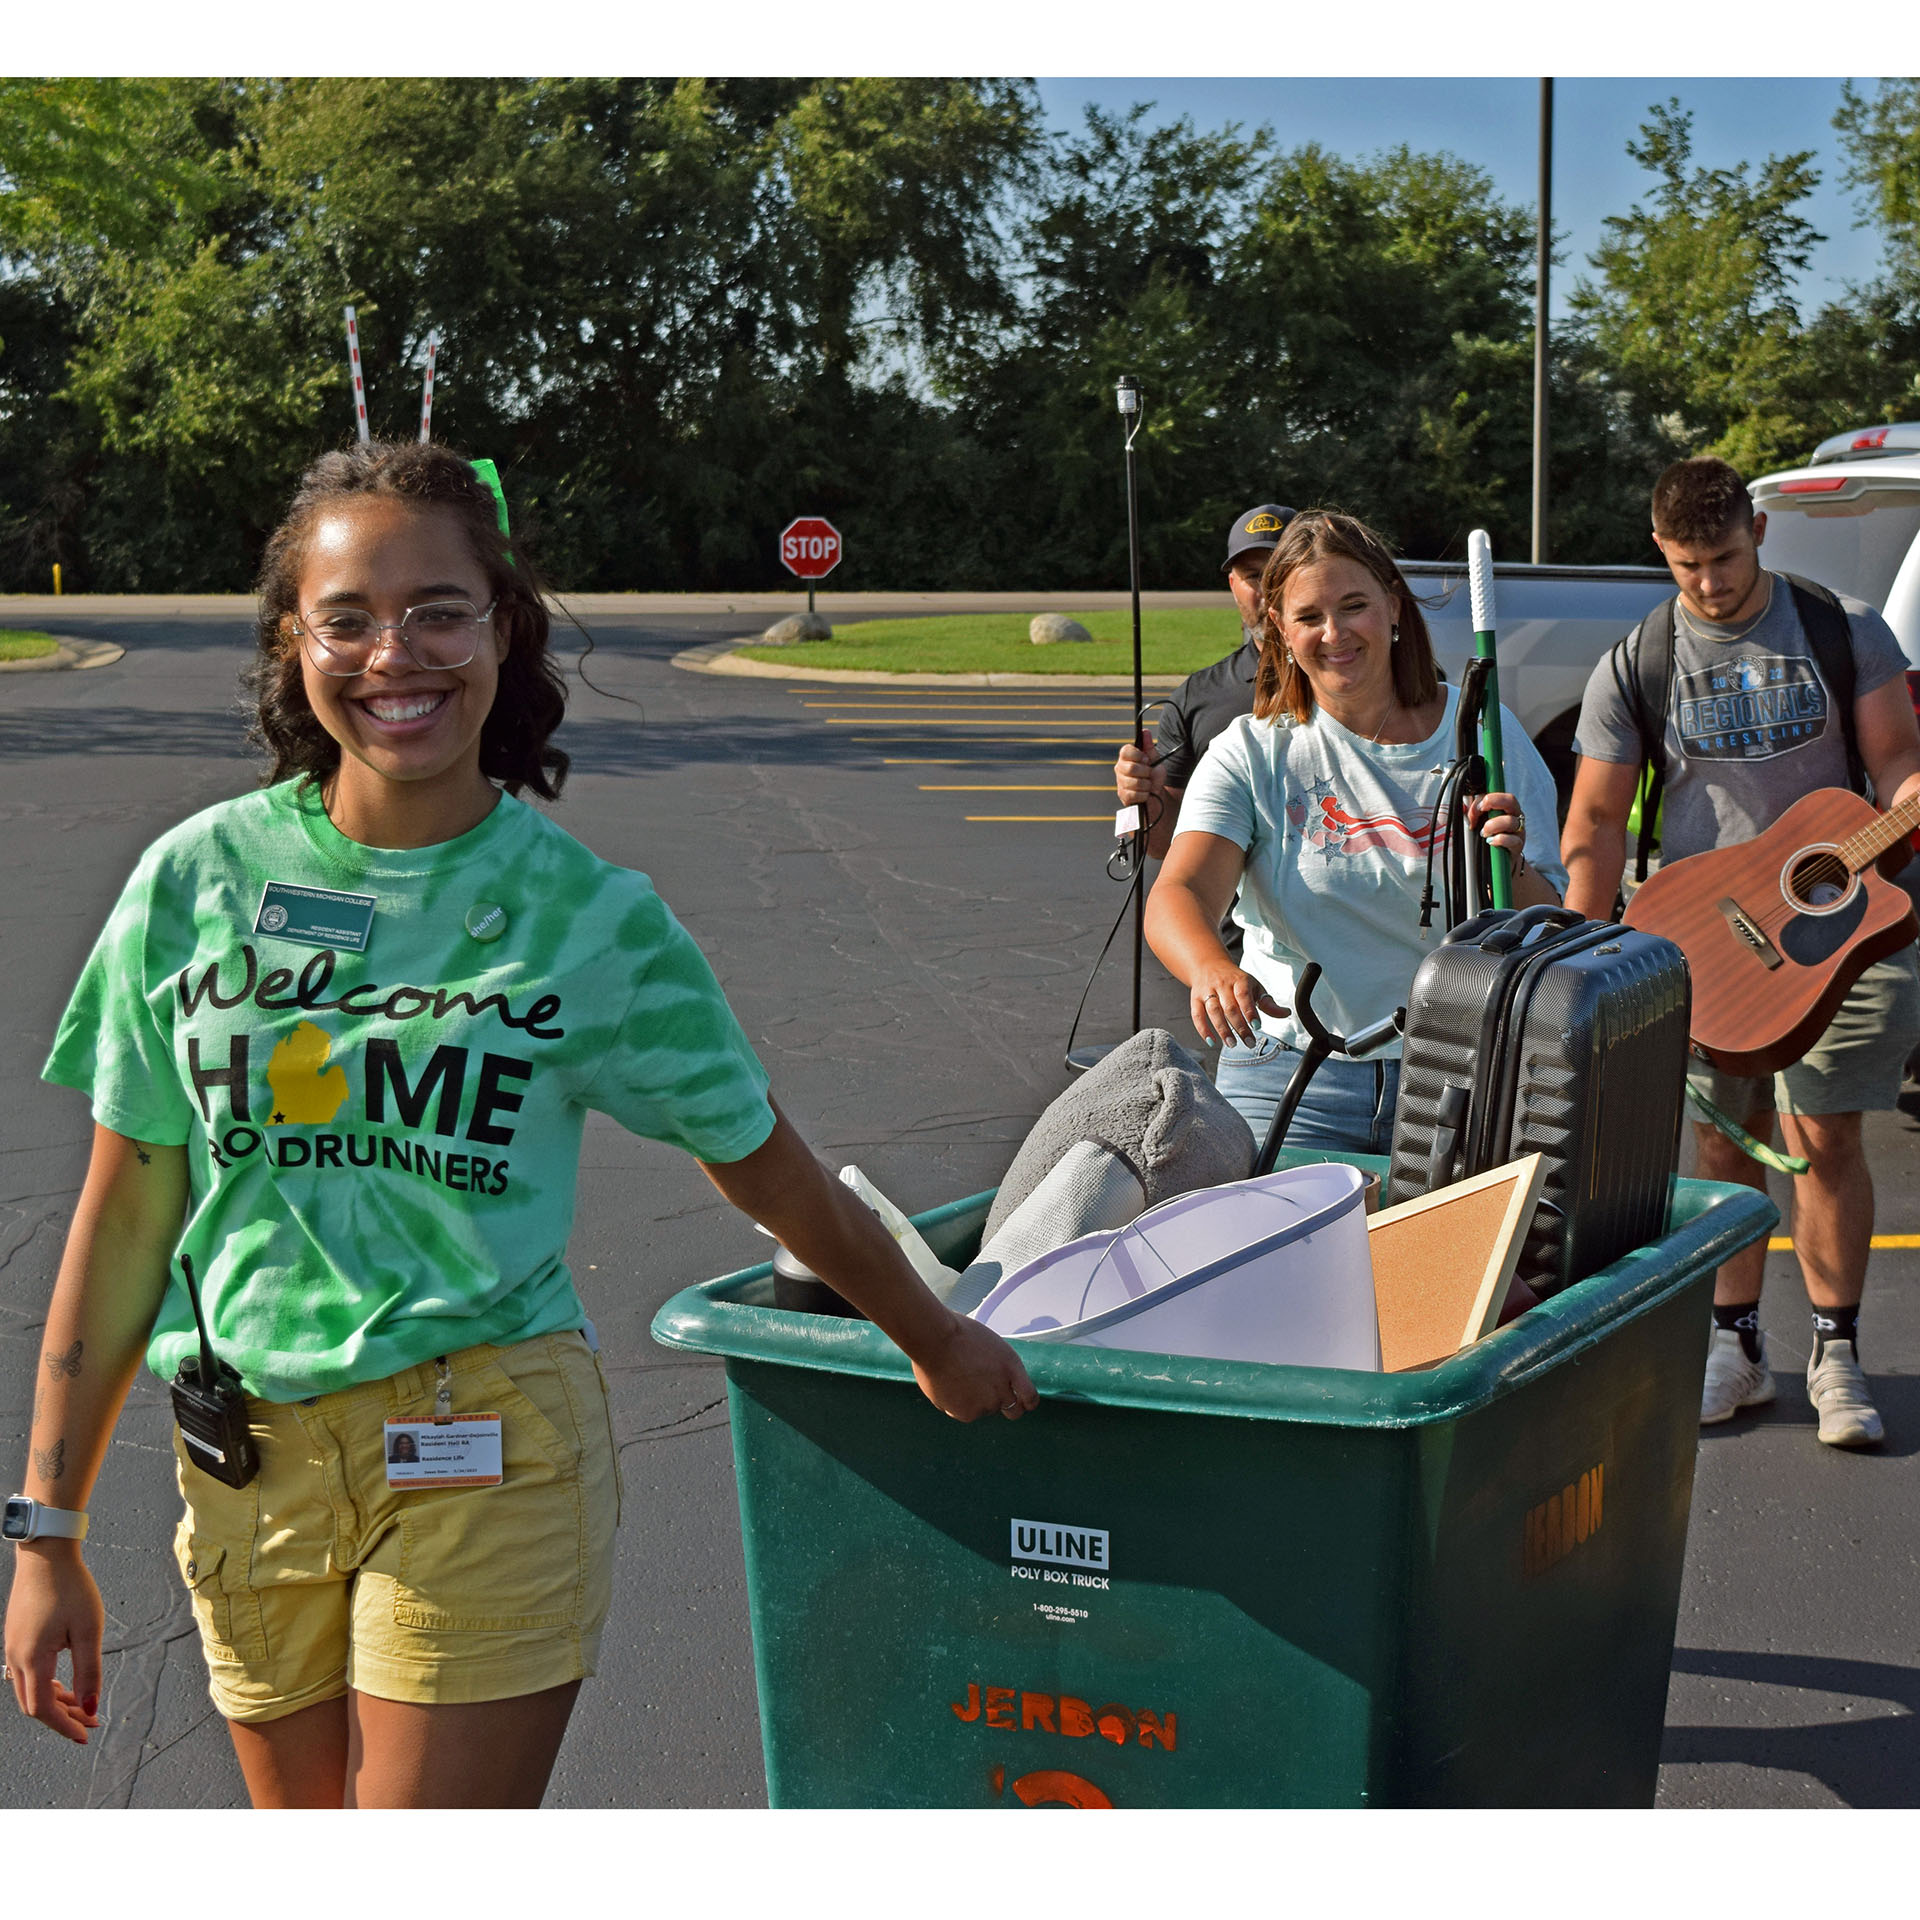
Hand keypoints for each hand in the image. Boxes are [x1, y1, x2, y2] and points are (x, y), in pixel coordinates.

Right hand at [4, 1542, 104, 1744]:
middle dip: (61, 1717)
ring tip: (81, 1704)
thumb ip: (89, 1671)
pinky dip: (46, 1684)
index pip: (43, 1709)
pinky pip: (27, 1673)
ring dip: (54, 1701)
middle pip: (33, 1703)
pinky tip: (65, 1682)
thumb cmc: (70, 1587)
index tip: (85, 1734)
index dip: (63, 1726)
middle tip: (89, 1721)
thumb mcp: (88, 1630)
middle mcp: (16, 1657)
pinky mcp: (16, 1637)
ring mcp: (13, 1647)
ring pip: (29, 1689)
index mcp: (33, 1659)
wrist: (46, 1554)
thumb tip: (89, 1707)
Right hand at [910, 1310, 1040, 1422]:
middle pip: (1013, 1410)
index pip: (1030, 1398)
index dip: (1025, 1401)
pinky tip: (947, 1386)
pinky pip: (965, 1413)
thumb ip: (1001, 1370)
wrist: (935, 1340)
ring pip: (985, 1410)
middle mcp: (1004, 1389)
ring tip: (957, 1378)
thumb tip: (1001, 1384)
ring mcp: (987, 1403)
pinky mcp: (968, 1413)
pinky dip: (957, 1405)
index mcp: (1012, 1367)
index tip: (1020, 1401)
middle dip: (1004, 1404)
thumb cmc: (958, 1335)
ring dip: (976, 1401)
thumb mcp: (992, 1347)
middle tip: (986, 1392)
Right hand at [1114, 742, 1166, 809]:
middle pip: (1131, 768)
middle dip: (1145, 772)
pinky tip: (1145, 793)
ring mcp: (1120, 783)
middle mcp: (1120, 769)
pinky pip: (1134, 794)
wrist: (1158, 794)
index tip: (1146, 759)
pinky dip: (1144, 794)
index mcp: (1126, 758)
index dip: (1137, 755)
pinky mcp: (1123, 796)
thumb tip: (1145, 732)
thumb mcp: (1155, 759)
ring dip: (1146, 784)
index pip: (1125, 751)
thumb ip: (1149, 746)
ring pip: (1134, 782)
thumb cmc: (1154, 776)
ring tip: (1148, 785)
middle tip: (1149, 774)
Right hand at [1189, 962, 1285, 1049]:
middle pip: (1230, 1007)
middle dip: (1239, 1027)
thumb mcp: (1254, 987)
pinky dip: (1203, 1029)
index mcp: (1239, 980)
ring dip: (1222, 1030)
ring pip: (1213, 1012)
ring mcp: (1207, 991)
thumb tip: (1286, 1013)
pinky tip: (1211, 1041)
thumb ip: (1268, 1003)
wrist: (1208, 965)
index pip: (1244, 996)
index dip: (1250, 1011)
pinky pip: (1197, 1015)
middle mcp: (1222, 985)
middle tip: (1249, 1043)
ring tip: (1232, 1044)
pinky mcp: (1195, 999)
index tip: (1257, 1026)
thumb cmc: (1236, 980)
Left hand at [1470, 791, 1528, 865]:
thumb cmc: (1483, 841)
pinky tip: (1490, 842)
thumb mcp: (1474, 825)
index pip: (1498, 794)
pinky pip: (1512, 839)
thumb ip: (1468, 815)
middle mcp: (1513, 816)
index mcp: (1503, 809)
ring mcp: (1517, 831)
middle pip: (1510, 800)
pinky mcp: (1517, 846)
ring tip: (1483, 833)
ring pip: (1510, 821)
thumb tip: (1462, 806)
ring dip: (1492, 825)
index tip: (1474, 809)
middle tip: (1477, 815)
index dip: (1485, 798)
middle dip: (1492, 803)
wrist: (1494, 864)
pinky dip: (1500, 839)